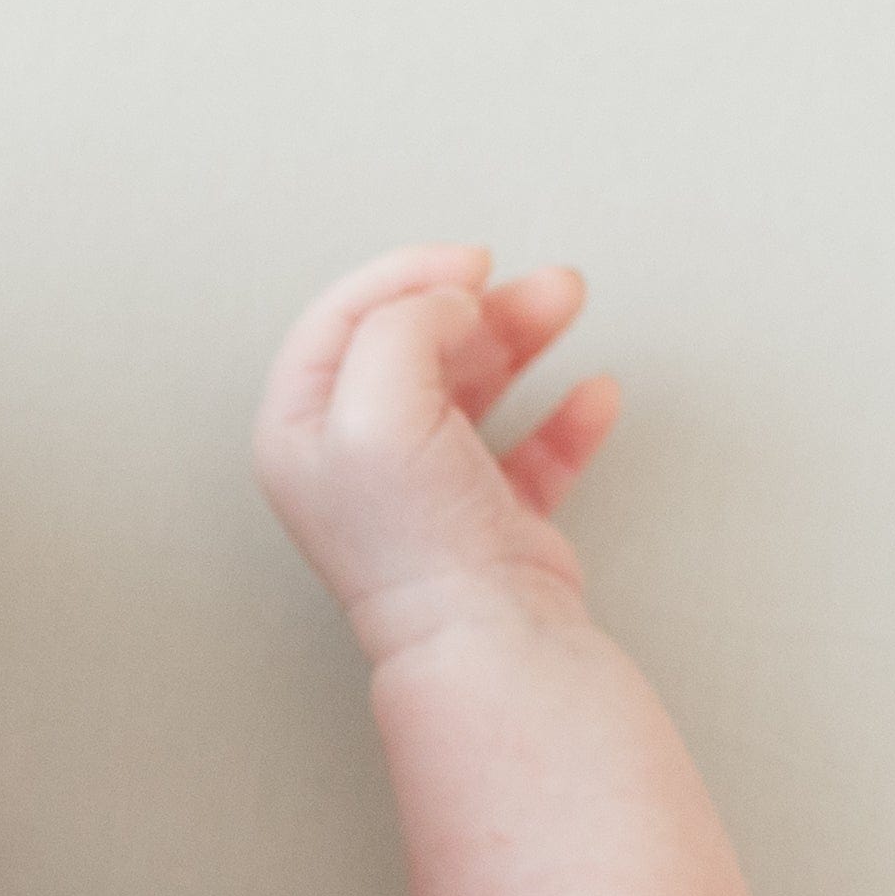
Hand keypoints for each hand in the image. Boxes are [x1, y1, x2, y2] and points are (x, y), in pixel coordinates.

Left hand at [252, 243, 620, 668]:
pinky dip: (564, 416)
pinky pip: (529, 449)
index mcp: (301, 433)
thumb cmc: (414, 539)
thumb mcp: (377, 403)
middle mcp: (353, 460)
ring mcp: (422, 488)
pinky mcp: (486, 516)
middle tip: (528, 283)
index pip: (337, 322)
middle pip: (410, 345)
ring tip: (565, 301)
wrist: (482, 631)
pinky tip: (593, 394)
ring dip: (521, 334)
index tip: (465, 265)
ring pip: (470, 383)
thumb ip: (400, 325)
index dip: (402, 276)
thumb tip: (441, 301)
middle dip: (474, 301)